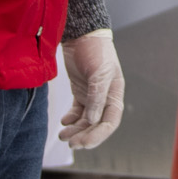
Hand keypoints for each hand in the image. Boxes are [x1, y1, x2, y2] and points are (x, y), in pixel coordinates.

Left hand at [59, 30, 125, 149]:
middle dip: (85, 136)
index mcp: (114, 94)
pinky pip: (77, 112)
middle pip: (97, 124)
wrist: (82, 35)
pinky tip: (64, 122)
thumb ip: (97, 97)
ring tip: (63, 136)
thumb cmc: (96, 51)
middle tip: (71, 143)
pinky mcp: (81, 91)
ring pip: (86, 120)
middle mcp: (105, 98)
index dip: (99, 135)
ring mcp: (92, 95)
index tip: (84, 143)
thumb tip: (93, 120)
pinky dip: (71, 119)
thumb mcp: (99, 73)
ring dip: (76, 130)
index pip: (110, 121)